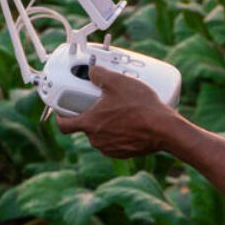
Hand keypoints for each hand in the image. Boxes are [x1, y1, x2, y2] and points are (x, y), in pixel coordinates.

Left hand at [55, 66, 179, 157]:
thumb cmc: (140, 106)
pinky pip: (114, 142)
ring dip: (105, 125)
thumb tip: (92, 71)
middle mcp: (96, 140)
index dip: (60, 117)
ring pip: (100, 135)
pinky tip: (129, 122)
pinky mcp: (123, 153)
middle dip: (90, 115)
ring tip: (118, 110)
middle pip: (85, 127)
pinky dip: (118, 133)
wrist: (164, 129)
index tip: (63, 110)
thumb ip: (99, 74)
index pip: (64, 125)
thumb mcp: (117, 82)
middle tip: (101, 102)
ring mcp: (110, 148)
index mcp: (89, 124)